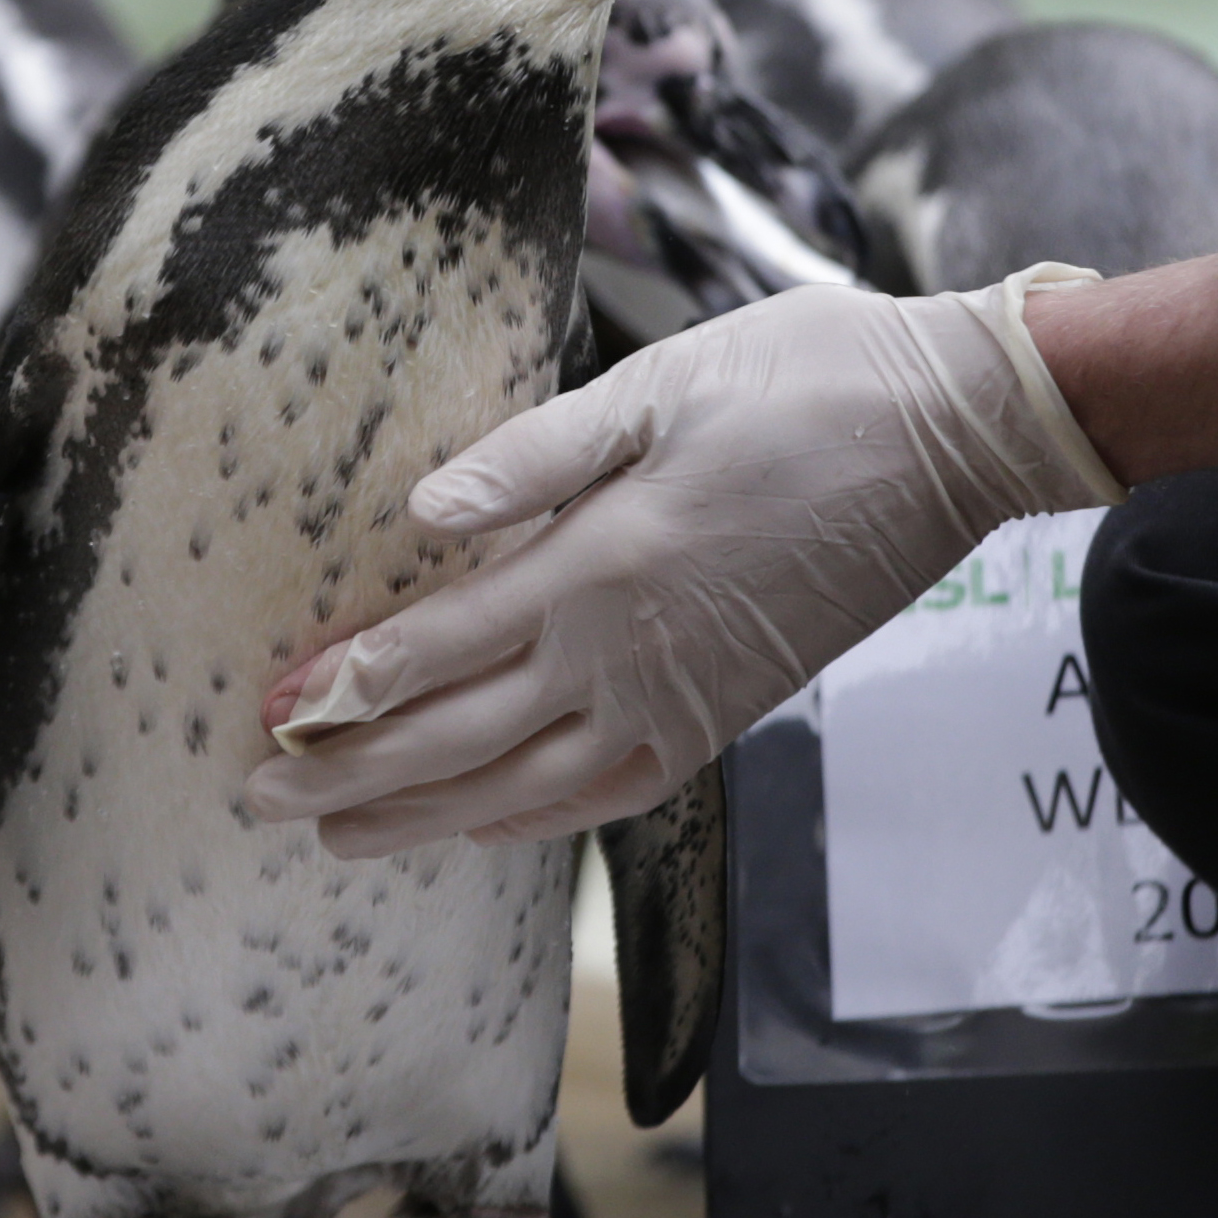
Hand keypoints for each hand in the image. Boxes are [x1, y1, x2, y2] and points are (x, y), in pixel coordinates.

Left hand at [242, 267, 1128, 856]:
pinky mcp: (729, 713)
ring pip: (521, 787)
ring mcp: (682, 697)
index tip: (267, 709)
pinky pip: (612, 794)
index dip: (341, 687)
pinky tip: (480, 824)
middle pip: (455, 738)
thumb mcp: (659, 385)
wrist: (957, 433)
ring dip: (420, 816)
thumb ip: (533, 456)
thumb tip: (420, 513)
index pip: (434, 648)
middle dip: (348, 775)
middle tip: (259, 799)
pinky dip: (533, 820)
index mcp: (600, 564)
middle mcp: (629, 653)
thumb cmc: (808, 381)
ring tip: (335, 836)